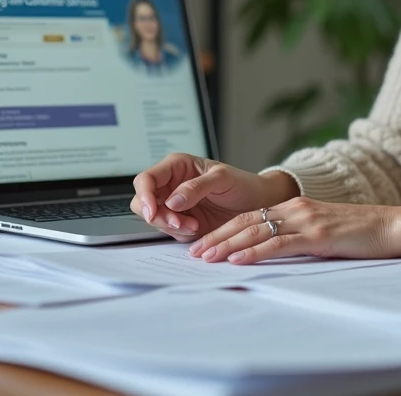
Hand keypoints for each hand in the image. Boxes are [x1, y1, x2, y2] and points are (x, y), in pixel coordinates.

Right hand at [129, 153, 298, 240]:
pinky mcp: (181, 222)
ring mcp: (174, 205)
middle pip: (143, 201)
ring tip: (194, 226)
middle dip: (157, 215)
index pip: (146, 179)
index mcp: (177, 166)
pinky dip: (179, 233)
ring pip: (154, 218)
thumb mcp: (222, 179)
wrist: (257, 205)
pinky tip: (197, 229)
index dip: (144, 196)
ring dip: (170, 226)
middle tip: (179, 223)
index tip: (153, 212)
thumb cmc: (242, 184)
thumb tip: (172, 200)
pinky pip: (168, 231)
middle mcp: (171, 185)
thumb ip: (196, 187)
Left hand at [187, 197, 400, 263]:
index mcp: (294, 207)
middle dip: (216, 238)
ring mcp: (305, 220)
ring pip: (256, 231)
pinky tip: (238, 260)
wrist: (391, 226)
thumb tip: (272, 253)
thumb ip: (297, 237)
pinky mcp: (317, 235)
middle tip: (192, 253)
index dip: (223, 230)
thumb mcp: (322, 232)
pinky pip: (279, 243)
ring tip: (206, 258)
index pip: (249, 217)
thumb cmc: (360, 234)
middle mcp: (295, 209)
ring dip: (227, 246)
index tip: (202, 245)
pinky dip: (255, 252)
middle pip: (245, 221)